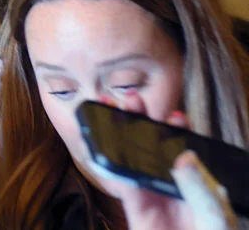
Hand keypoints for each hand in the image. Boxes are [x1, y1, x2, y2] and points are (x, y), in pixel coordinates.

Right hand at [94, 95, 234, 229]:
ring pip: (134, 159)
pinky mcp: (137, 210)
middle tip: (132, 101)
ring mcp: (155, 197)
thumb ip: (199, 189)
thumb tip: (182, 157)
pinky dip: (110, 165)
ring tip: (112, 112)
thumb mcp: (216, 217)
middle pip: (156, 148)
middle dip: (144, 123)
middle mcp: (176, 187)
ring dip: (121, 136)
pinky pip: (121, 184)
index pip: (188, 149)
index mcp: (200, 185)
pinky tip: (103, 147)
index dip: (179, 129)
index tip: (172, 113)